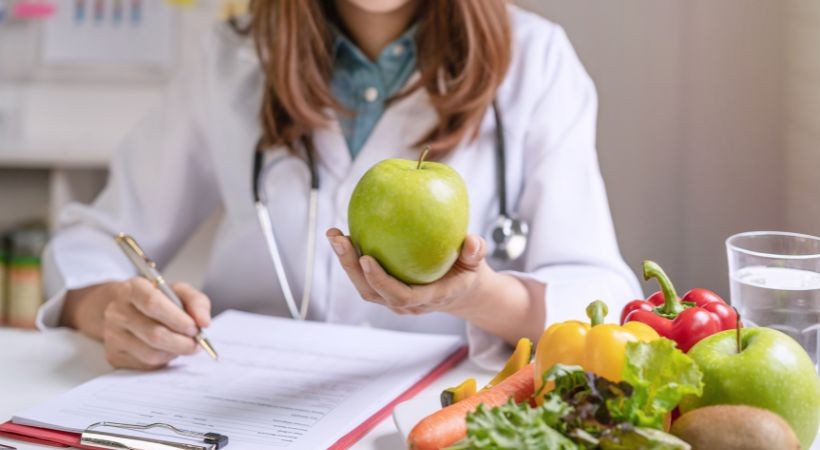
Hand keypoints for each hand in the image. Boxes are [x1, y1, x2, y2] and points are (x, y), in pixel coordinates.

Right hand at [62, 279, 211, 369]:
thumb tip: (204, 322)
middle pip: (154, 333)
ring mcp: (112, 335)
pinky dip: (163, 360)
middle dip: (182, 342)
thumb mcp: (179, 292)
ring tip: (182, 344)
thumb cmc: (158, 300)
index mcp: (133, 289)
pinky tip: (167, 350)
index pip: (153, 304)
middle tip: (197, 343)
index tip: (195, 328)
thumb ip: (197, 302)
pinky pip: (145, 365)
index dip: (177, 319)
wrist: (127, 310)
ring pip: (151, 353)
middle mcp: (117, 311)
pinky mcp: (114, 355)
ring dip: (174, 352)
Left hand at [326, 228, 489, 315]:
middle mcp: (405, 304)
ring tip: (334, 235)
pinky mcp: (385, 290)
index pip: (400, 295)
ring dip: (346, 262)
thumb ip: (476, 252)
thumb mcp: (477, 263)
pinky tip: (343, 235)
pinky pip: (365, 277)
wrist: (461, 292)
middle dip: (352, 267)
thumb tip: (472, 240)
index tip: (366, 257)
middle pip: (372, 292)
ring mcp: (393, 299)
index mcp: (428, 298)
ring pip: (364, 286)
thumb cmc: (468, 273)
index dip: (381, 280)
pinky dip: (352, 258)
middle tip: (339, 239)